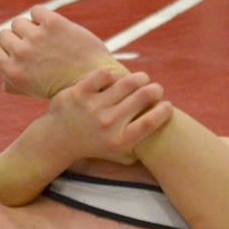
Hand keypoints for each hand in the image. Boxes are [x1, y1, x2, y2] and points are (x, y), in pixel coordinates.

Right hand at [0, 5, 124, 99]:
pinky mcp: (52, 23)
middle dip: (16, 39)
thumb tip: (3, 84)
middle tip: (33, 45)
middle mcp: (21, 54)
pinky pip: (36, 11)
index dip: (2, 50)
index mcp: (13, 73)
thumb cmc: (63, 88)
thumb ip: (15, 86)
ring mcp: (36, 37)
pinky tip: (52, 26)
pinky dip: (41, 16)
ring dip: (29, 27)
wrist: (95, 80)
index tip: (15, 53)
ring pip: (19, 22)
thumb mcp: (34, 92)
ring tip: (44, 37)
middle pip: (4, 35)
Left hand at [46, 67, 173, 164]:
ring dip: (140, 78)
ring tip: (142, 79)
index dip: (164, 110)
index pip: (151, 122)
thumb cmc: (97, 146)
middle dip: (155, 90)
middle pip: (143, 97)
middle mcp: (108, 124)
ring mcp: (93, 107)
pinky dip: (113, 74)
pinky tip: (115, 79)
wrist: (59, 141)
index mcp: (120, 141)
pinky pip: (104, 75)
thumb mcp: (121, 154)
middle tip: (156, 90)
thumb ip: (143, 147)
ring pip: (127, 82)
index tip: (167, 106)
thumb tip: (170, 137)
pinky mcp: (79, 93)